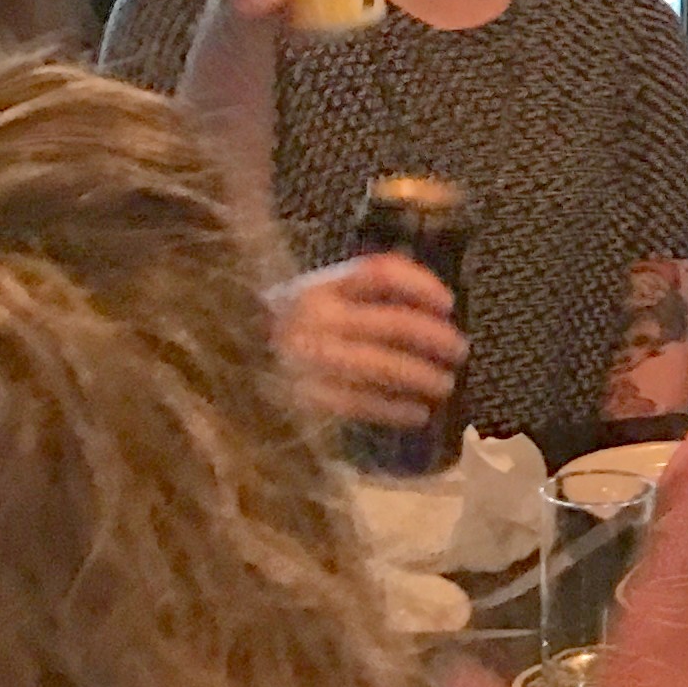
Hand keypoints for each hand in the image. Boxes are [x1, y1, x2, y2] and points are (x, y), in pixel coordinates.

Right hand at [269, 252, 463, 427]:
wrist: (230, 362)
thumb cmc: (289, 327)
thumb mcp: (318, 298)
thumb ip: (362, 293)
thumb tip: (431, 306)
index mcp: (320, 286)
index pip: (380, 273)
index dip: (420, 284)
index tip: (447, 304)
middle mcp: (315, 319)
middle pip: (392, 323)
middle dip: (434, 338)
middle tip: (458, 350)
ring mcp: (309, 359)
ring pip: (382, 366)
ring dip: (422, 377)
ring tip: (445, 385)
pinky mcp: (304, 396)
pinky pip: (361, 404)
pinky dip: (395, 409)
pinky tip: (418, 413)